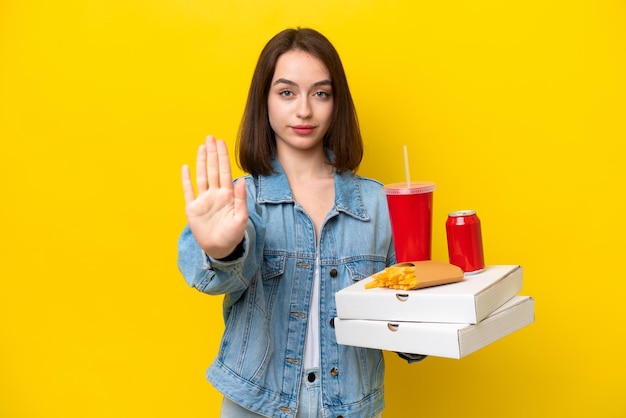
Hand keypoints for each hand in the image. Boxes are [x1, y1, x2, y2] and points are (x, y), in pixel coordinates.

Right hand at [182, 136, 247, 258]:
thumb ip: (241, 199)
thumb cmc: (233, 235)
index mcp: (228, 195)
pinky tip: (186, 167)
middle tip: (211, 137)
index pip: (224, 171)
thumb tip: (241, 179)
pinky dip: (186, 180)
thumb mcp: (240, 218)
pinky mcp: (193, 209)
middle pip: (212, 169)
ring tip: (202, 147)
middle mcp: (215, 194)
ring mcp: (203, 200)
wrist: (221, 249)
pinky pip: (189, 191)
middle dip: (212, 153)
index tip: (221, 142)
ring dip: (201, 162)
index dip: (222, 156)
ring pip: (202, 176)